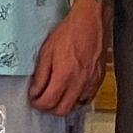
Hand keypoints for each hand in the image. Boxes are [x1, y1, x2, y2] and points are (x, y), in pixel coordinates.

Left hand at [29, 0, 104, 116]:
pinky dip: (77, 99)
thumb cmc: (69, 32)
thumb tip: (35, 91)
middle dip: (49, 108)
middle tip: (43, 100)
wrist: (90, 22)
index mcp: (64, 75)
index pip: (48, 102)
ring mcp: (91, 82)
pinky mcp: (98, 79)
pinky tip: (71, 90)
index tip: (34, 100)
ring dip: (63, 104)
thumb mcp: (46, 51)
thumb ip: (41, 75)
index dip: (37, 104)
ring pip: (75, 107)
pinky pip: (87, 98)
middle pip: (62, 110)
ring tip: (56, 95)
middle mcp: (79, 82)